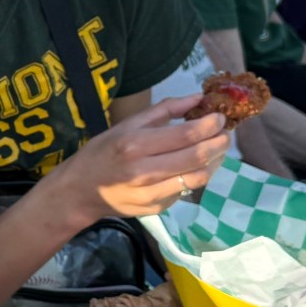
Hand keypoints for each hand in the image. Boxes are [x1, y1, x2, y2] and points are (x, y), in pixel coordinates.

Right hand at [41, 96, 229, 226]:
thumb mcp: (125, 125)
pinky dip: (197, 175)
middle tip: (225, 133)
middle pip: (198, 156)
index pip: (185, 134)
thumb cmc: (102, 152)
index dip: (210, 125)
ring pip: (199, 176)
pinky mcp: (158, 207)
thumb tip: (198, 98)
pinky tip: (194, 165)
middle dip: (220, 142)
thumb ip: (163, 110)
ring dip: (215, 160)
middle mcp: (145, 170)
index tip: (220, 117)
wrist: (80, 191)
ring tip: (215, 149)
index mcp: (135, 144)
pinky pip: (187, 189)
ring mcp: (153, 193)